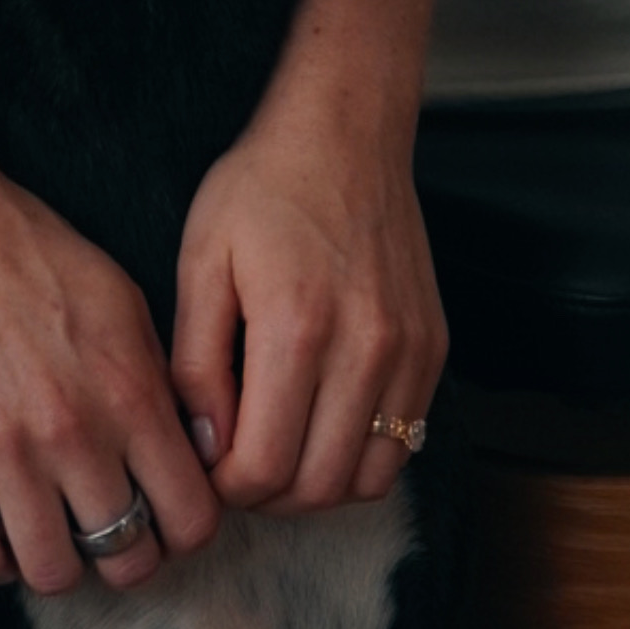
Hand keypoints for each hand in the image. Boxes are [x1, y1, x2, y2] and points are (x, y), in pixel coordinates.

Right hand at [0, 163, 222, 599]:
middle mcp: (77, 432)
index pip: (193, 516)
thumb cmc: (25, 249)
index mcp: (132, 391)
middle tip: (103, 532)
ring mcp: (5, 450)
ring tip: (46, 532)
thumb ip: (156, 382)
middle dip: (125, 557)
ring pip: (53, 573)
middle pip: (129, 558)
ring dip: (57, 563)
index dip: (184, 532)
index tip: (162, 519)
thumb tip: (187, 450)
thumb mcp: (120, 301)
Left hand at [171, 109, 446, 514]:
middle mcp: (364, 349)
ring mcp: (409, 352)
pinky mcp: (433, 349)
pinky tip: (325, 424)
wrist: (345, 133)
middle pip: (317, 488)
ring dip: (318, 486)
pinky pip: (406, 445)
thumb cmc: (264, 189)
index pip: (263, 467)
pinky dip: (362, 457)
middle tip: (239, 465)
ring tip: (282, 450)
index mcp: (296, 328)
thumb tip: (206, 448)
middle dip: (268, 496)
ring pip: (367, 479)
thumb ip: (195, 363)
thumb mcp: (203, 262)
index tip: (208, 464)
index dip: (225, 487)